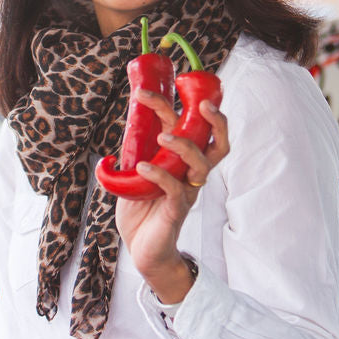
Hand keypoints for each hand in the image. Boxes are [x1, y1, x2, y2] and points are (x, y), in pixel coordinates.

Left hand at [114, 90, 228, 302]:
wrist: (142, 249)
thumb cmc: (141, 211)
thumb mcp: (133, 173)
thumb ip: (133, 151)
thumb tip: (124, 125)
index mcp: (181, 159)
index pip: (190, 125)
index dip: (178, 103)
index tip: (147, 89)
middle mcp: (190, 172)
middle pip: (215, 141)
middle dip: (214, 118)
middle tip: (199, 102)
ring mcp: (187, 190)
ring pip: (202, 163)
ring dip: (185, 146)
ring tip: (165, 137)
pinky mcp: (177, 210)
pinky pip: (176, 189)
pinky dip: (160, 175)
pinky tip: (144, 167)